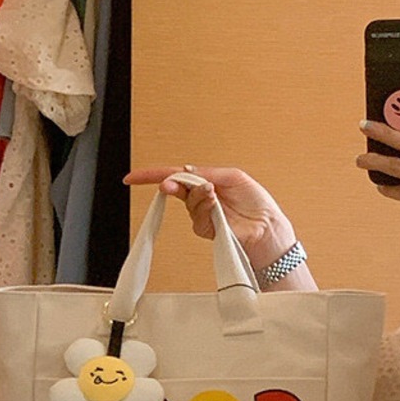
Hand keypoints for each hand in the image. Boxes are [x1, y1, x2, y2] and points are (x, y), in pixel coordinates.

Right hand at [126, 162, 298, 263]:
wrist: (267, 226)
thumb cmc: (256, 202)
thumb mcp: (233, 177)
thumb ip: (208, 174)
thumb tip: (186, 171)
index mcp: (207, 182)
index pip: (176, 175)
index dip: (153, 175)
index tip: (132, 177)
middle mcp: (202, 198)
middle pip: (175, 188)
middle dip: (169, 185)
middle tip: (168, 185)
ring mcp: (203, 214)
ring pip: (186, 202)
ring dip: (196, 196)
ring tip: (212, 194)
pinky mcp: (206, 229)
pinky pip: (196, 217)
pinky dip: (204, 209)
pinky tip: (215, 207)